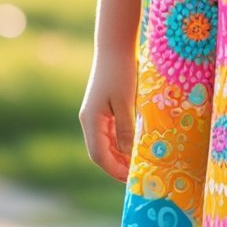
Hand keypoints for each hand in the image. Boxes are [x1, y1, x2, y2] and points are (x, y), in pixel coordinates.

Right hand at [79, 50, 136, 182]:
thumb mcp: (125, 101)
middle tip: (137, 175)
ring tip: (137, 165)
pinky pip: (109, 133)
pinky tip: (133, 146)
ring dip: (118, 156)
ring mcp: (95, 115)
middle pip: (100, 152)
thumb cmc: (120, 72)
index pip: (98, 155)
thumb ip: (125, 128)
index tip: (130, 179)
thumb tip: (126, 153)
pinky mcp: (102, 109)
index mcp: (91, 120)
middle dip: (116, 166)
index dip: (113, 170)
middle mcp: (90, 121)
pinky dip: (119, 143)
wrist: (114, 47)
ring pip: (105, 144)